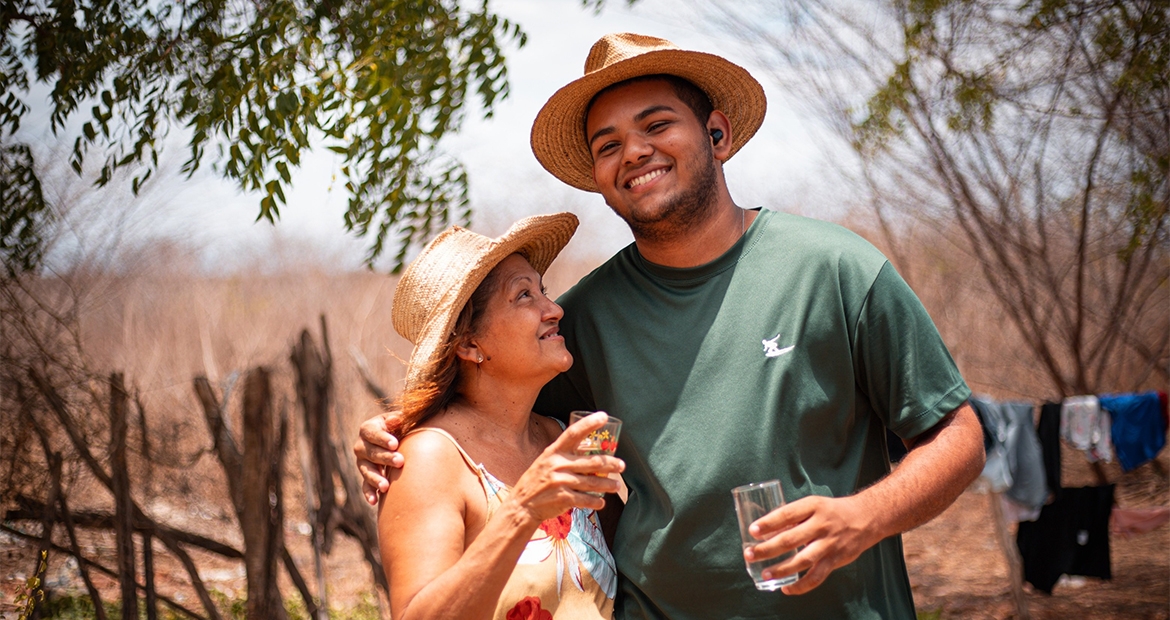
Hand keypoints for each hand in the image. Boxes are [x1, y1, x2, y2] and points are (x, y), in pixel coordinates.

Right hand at [354, 411, 405, 504]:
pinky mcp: (367, 476)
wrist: (400, 440)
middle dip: (385, 458)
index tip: (395, 443)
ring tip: (386, 486)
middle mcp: (361, 445)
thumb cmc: (402, 426)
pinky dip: (369, 493)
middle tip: (400, 461)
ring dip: (375, 478)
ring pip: (366, 470)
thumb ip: (399, 418)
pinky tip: (374, 501)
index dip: (382, 438)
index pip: (371, 432)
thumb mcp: (401, 419)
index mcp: (368, 428)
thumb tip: (397, 419)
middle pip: (370, 452)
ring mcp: (362, 462)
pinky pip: (365, 485)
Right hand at [507, 412, 625, 524]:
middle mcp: (557, 465)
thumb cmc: (536, 481)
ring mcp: (560, 482)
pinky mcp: (563, 498)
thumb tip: (589, 453)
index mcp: (553, 452)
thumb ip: (564, 457)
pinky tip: (601, 502)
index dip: (589, 423)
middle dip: (610, 464)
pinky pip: (585, 499)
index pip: (573, 433)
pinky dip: (595, 501)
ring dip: (607, 484)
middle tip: (621, 465)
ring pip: (592, 482)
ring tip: (616, 485)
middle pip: (591, 461)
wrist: (521, 506)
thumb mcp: (545, 462)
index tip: (603, 416)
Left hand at [742, 495, 880, 594]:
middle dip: (767, 549)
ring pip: (802, 560)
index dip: (769, 523)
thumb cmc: (832, 511)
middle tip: (749, 554)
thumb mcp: (814, 505)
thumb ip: (793, 517)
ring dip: (781, 569)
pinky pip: (816, 576)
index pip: (787, 514)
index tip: (752, 531)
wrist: (866, 518)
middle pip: (790, 539)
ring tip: (765, 573)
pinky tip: (786, 589)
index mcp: (813, 507)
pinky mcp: (835, 560)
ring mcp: (829, 544)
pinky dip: (801, 586)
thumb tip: (766, 530)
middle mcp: (821, 525)